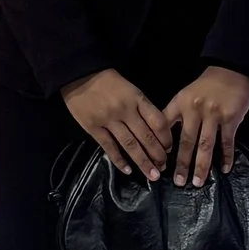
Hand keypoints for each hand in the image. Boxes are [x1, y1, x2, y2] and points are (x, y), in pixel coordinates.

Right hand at [61, 67, 172, 181]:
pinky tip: (128, 170)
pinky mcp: (93, 127)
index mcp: (137, 98)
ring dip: (143, 162)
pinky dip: (119, 160)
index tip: (169, 149)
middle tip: (163, 168)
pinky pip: (109, 147)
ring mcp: (108, 120)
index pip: (157, 121)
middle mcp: (125, 110)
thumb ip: (142, 107)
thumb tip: (155, 130)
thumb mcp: (130, 89)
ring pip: (130, 145)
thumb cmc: (108, 81)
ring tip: (152, 175)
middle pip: (146, 137)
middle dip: (157, 155)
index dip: (166, 138)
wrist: (79, 74)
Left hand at [163, 64, 248, 185]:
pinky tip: (223, 169)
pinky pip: (227, 141)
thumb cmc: (206, 86)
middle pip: (186, 141)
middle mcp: (195, 110)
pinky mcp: (230, 118)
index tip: (158, 162)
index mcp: (180, 103)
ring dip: (202, 165)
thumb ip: (175, 114)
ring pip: (206, 145)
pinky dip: (226, 157)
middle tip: (178, 182)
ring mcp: (213, 115)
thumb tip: (164, 140)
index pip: (165, 126)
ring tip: (198, 182)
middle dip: (182, 164)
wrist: (231, 70)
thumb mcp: (185, 94)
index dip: (160, 145)